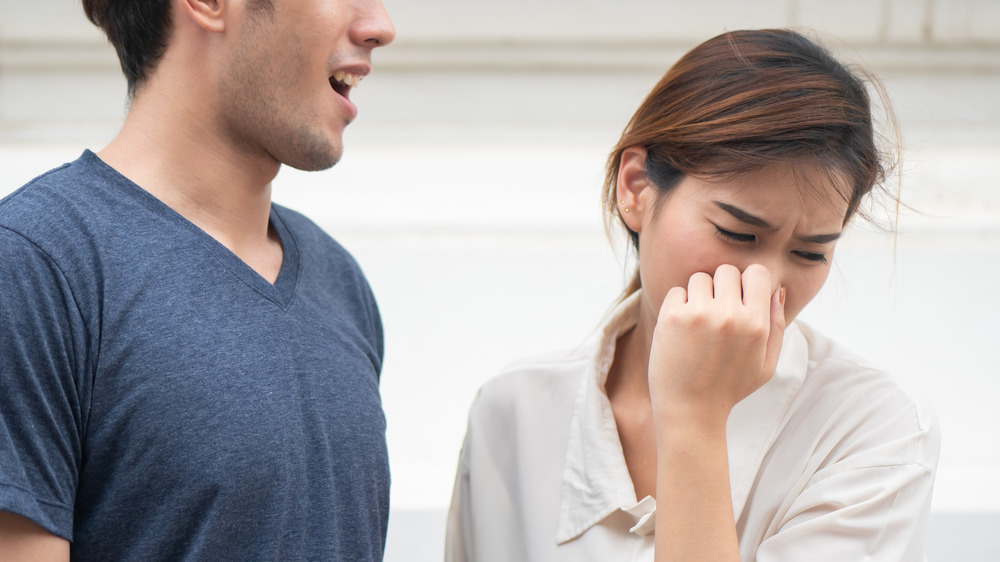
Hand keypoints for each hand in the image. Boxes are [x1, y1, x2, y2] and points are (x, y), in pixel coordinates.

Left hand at [648, 264, 785, 430]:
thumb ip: (776, 325)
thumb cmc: (729, 388)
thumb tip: (777, 289)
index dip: (748, 282)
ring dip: (699, 295)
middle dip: (722, 287)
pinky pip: (677, 291)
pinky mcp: (672, 317)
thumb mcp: (766, 365)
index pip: (757, 273)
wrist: (690, 411)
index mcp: (756, 325)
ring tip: (698, 324)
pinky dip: (678, 305)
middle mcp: (730, 315)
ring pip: (700, 278)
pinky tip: (681, 330)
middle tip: (716, 314)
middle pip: (727, 271)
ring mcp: (699, 314)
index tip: (739, 300)